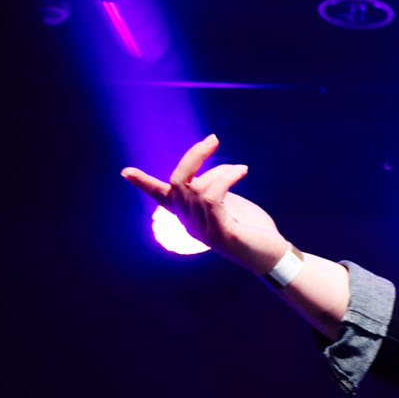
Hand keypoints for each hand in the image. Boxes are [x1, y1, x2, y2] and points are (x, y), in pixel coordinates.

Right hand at [121, 135, 288, 273]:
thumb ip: (216, 191)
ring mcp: (203, 229)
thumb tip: (210, 174)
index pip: (162, 198)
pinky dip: (225, 178)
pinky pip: (212, 197)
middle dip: (193, 157)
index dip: (144, 184)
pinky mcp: (219, 232)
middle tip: (213, 139)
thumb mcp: (232, 205)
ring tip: (241, 169)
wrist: (274, 258)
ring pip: (197, 187)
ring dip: (221, 170)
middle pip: (177, 182)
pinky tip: (241, 172)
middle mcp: (190, 223)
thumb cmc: (256, 232)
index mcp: (190, 216)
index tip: (124, 171)